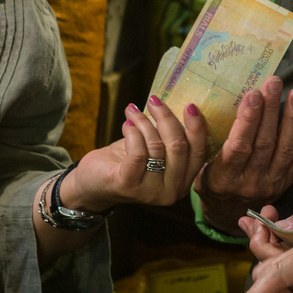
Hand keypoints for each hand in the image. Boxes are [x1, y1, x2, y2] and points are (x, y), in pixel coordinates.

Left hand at [60, 95, 209, 210]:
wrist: (93, 181)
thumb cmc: (128, 161)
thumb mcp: (156, 148)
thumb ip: (171, 136)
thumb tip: (184, 106)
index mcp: (184, 181)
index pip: (199, 153)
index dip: (197, 128)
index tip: (190, 105)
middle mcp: (172, 191)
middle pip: (179, 146)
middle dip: (166, 118)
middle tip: (154, 100)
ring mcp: (151, 191)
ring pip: (156, 145)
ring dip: (143, 121)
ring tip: (132, 112)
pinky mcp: (129, 185)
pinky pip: (137, 152)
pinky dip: (132, 132)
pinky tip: (126, 124)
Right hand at [193, 77, 292, 233]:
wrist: (229, 215)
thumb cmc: (210, 184)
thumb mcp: (197, 167)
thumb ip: (198, 140)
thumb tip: (193, 108)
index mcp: (225, 178)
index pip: (239, 147)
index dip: (247, 121)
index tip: (252, 95)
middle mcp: (252, 181)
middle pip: (265, 143)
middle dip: (270, 111)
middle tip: (274, 83)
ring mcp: (273, 182)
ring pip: (286, 149)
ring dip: (292, 118)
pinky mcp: (289, 180)